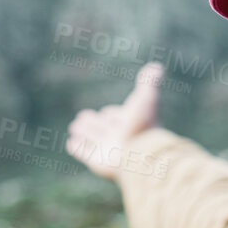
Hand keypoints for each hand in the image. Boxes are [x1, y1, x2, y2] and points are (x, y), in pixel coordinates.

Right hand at [65, 62, 164, 180]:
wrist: (139, 156)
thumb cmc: (143, 127)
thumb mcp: (146, 100)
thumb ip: (149, 83)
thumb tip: (156, 66)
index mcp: (130, 123)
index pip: (117, 116)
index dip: (112, 114)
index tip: (108, 113)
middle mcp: (118, 136)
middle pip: (103, 127)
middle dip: (93, 122)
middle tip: (82, 117)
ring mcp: (106, 150)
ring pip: (92, 138)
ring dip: (83, 132)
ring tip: (75, 126)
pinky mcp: (96, 161)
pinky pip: (83, 153)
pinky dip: (77, 148)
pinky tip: (71, 144)